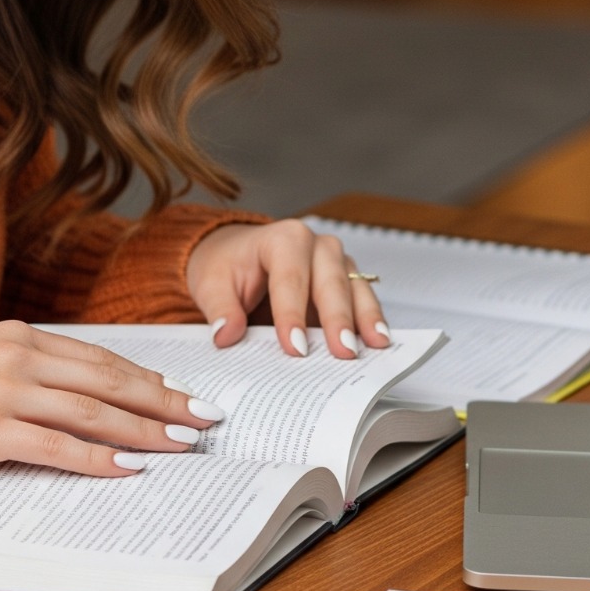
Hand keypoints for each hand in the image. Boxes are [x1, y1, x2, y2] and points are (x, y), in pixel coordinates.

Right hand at [0, 321, 222, 474]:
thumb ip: (29, 367)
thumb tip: (81, 392)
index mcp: (23, 337)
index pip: (103, 360)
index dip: (149, 380)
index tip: (184, 395)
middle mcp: (22, 357)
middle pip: (110, 383)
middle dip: (165, 403)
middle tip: (204, 420)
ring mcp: (6, 392)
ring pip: (93, 413)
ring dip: (144, 431)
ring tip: (181, 445)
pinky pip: (56, 446)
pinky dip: (97, 457)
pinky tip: (127, 466)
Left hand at [185, 219, 389, 359]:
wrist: (236, 256)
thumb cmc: (227, 267)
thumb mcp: (212, 284)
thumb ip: (220, 309)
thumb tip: (226, 334)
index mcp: (283, 238)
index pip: (290, 278)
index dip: (292, 314)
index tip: (294, 347)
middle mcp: (316, 245)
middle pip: (331, 282)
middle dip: (337, 319)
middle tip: (342, 352)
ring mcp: (337, 262)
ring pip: (355, 289)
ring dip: (364, 319)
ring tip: (374, 347)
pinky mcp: (347, 281)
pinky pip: (363, 300)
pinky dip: (371, 321)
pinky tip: (378, 342)